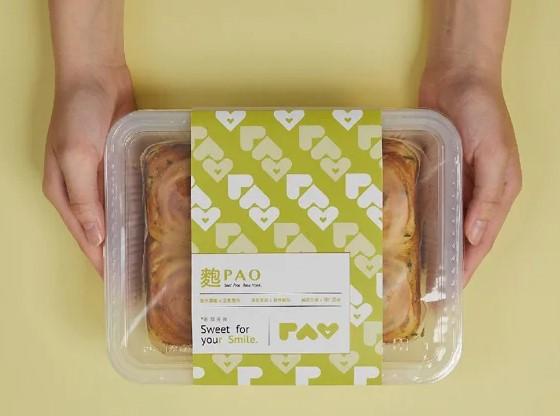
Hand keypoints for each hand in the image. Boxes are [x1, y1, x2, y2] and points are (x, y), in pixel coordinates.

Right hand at [43, 66, 134, 274]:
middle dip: (118, 254)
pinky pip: (129, 194)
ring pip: (116, 215)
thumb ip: (84, 198)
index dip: (101, 262)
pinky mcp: (118, 164)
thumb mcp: (76, 156)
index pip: (85, 239)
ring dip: (130, 233)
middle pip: (101, 231)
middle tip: (144, 276)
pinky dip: (138, 209)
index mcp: (63, 193)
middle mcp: (81, 190)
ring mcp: (100, 177)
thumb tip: (94, 237)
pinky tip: (155, 221)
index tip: (119, 286)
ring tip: (153, 256)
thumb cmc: (79, 114)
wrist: (96, 75)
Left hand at [420, 70, 521, 284]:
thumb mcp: (492, 152)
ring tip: (415, 269)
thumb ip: (487, 195)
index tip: (450, 293)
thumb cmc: (481, 111)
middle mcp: (479, 191)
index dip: (467, 267)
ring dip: (436, 245)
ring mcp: (458, 181)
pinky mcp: (439, 170)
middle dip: (450, 263)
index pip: (482, 240)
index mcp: (499, 191)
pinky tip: (409, 233)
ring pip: (446, 223)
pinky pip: (431, 202)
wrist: (457, 76)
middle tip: (428, 289)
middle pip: (464, 237)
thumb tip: (477, 236)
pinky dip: (424, 220)